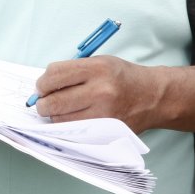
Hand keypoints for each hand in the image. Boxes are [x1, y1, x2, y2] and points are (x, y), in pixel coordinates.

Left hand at [32, 56, 158, 132]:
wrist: (152, 96)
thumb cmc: (122, 77)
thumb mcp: (99, 62)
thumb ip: (72, 71)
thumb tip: (43, 86)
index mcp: (97, 68)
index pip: (55, 74)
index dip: (43, 82)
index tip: (42, 86)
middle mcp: (100, 90)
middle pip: (54, 100)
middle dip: (42, 102)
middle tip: (43, 101)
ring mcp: (104, 113)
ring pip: (61, 119)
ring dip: (54, 115)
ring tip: (60, 109)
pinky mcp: (106, 129)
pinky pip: (74, 131)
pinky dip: (67, 125)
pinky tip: (71, 118)